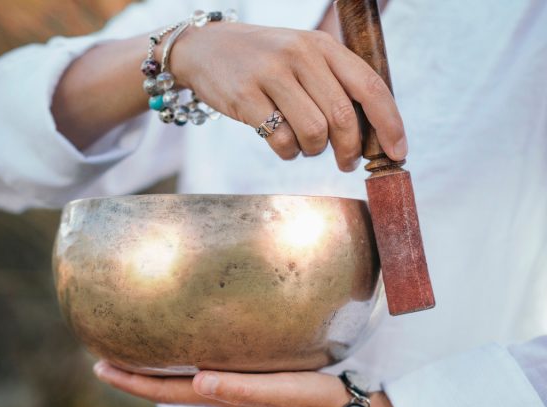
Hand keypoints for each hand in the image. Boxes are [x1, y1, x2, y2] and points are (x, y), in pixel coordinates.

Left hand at [93, 361, 399, 406]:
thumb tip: (199, 381)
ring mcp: (240, 390)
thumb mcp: (282, 394)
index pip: (168, 391)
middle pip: (169, 387)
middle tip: (107, 357)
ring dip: (159, 369)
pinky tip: (195, 350)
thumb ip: (241, 390)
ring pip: (187, 380)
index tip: (100, 367)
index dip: (133, 382)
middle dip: (137, 375)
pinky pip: (211, 370)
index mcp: (226, 397)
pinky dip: (190, 362)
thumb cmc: (319, 405)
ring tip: (140, 351)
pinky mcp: (257, 380)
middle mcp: (226, 394)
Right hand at [170, 22, 406, 169]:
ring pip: (314, 132)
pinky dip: (287, 152)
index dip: (390, 124)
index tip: (397, 153)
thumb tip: (371, 132)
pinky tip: (281, 143)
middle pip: (343, 117)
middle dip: (350, 150)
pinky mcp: (246, 97)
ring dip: (314, 150)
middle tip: (346, 162)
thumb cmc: (264, 61)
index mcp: (322, 46)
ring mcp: (271, 74)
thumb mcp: (303, 56)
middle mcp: (300, 55)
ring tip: (304, 144)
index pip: (370, 86)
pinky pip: (280, 140)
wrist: (206, 49)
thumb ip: (334, 84)